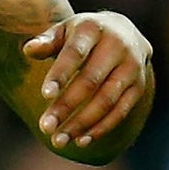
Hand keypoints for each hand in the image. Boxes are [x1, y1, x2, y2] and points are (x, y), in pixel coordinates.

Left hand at [25, 12, 152, 151]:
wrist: (124, 31)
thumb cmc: (82, 35)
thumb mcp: (64, 31)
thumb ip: (46, 41)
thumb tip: (28, 49)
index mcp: (92, 29)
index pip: (75, 54)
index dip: (61, 74)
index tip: (45, 96)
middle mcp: (117, 46)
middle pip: (90, 81)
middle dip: (66, 106)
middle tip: (45, 127)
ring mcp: (132, 67)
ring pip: (107, 100)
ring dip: (82, 123)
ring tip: (59, 140)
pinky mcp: (139, 86)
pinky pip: (121, 111)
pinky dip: (101, 128)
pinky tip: (81, 140)